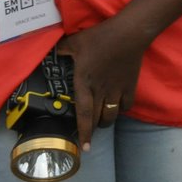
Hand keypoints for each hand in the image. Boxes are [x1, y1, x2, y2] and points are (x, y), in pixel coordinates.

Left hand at [58, 19, 148, 150]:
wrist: (129, 34)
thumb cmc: (100, 37)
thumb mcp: (75, 41)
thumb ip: (62, 49)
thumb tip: (52, 50)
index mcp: (84, 83)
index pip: (84, 114)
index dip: (83, 132)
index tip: (84, 148)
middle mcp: (100, 91)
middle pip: (97, 120)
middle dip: (92, 129)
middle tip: (88, 130)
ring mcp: (117, 90)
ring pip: (111, 116)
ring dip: (105, 121)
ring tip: (101, 119)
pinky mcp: (130, 86)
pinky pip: (125, 106)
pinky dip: (120, 109)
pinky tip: (117, 105)